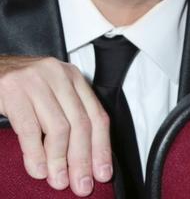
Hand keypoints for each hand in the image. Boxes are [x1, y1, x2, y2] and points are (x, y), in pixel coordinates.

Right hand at [0, 56, 111, 196]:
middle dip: (83, 159)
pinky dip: (36, 153)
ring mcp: (36, 81)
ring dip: (60, 160)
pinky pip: (30, 128)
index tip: (103, 173)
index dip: (102, 148)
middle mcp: (59, 75)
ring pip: (59, 127)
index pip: (96, 116)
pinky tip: (39, 170)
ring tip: (59, 181)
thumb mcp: (51, 96)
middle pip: (81, 124)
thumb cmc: (19, 88)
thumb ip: (68, 117)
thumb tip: (85, 158)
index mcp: (73, 77)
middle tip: (81, 185)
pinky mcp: (14, 90)